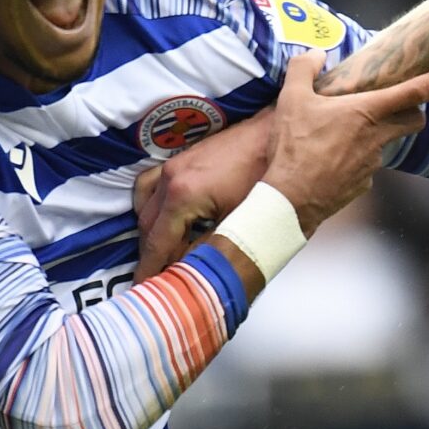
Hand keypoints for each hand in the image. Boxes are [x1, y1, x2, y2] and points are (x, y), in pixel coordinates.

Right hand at [136, 113, 273, 277]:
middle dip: (152, 254)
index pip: (156, 243)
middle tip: (160, 278)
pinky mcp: (184, 157)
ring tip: (167, 253)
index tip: (145, 290)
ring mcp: (175, 164)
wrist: (283, 138)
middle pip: (147, 226)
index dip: (150, 270)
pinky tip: (170, 220)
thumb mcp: (240, 226)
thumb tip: (189, 273)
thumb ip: (209, 252)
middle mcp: (171, 177)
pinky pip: (152, 185)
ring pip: (145, 205)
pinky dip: (154, 206)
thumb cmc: (269, 182)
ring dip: (152, 231)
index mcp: (183, 196)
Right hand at [258, 52, 428, 235]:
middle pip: (414, 119)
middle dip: (414, 109)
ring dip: (375, 133)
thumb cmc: (294, 148)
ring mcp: (374, 164)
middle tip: (394, 102)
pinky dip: (355, 158)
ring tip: (338, 132)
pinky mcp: (364, 184)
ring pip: (387, 142)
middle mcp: (378, 138)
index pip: (418, 90)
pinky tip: (329, 159)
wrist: (289, 201)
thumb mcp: (291, 99)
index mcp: (368, 112)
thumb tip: (316, 53)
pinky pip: (367, 165)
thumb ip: (304, 68)